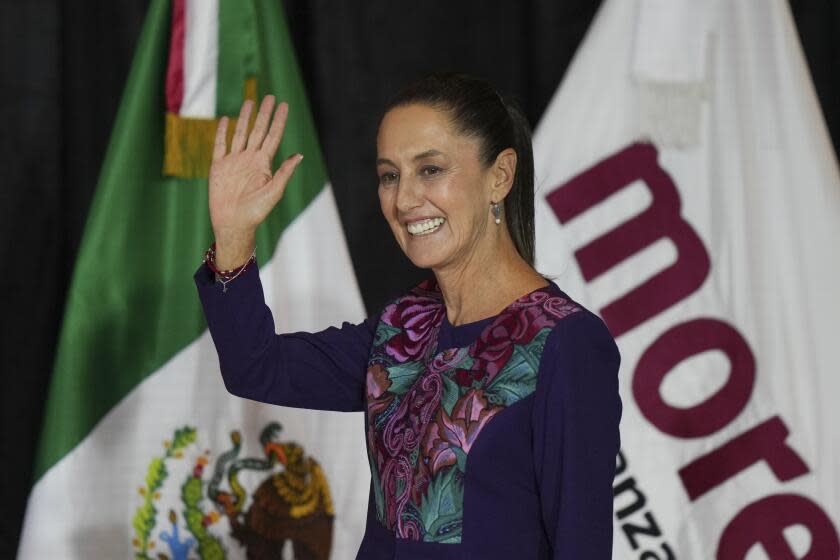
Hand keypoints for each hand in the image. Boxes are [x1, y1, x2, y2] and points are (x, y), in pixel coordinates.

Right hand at [208, 95, 302, 268]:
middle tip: (270, 97)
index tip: (285, 105)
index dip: (279, 121)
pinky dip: (223, 132)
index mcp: (264, 164)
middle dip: (264, 114)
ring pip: (240, 133)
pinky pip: (220, 145)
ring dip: (245, 118)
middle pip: (258, 130)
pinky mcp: (218, 166)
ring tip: (250, 101)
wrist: (233, 223)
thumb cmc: (256, 212)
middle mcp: (250, 159)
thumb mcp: (274, 192)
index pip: (273, 136)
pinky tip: (226, 120)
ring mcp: (234, 161)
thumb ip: (284, 173)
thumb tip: (299, 156)